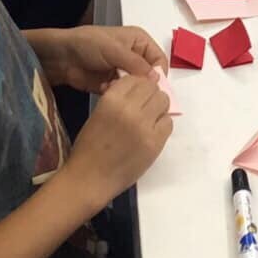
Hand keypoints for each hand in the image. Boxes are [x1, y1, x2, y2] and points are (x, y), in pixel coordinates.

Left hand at [36, 25, 166, 93]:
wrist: (61, 57)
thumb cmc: (88, 44)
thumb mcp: (114, 49)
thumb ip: (136, 64)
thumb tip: (156, 79)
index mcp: (139, 41)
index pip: (159, 59)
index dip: (158, 73)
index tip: (152, 86)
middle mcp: (134, 56)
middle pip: (150, 75)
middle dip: (142, 84)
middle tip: (132, 90)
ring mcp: (123, 72)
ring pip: (137, 87)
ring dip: (128, 89)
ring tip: (114, 87)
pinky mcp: (113, 85)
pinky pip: (124, 94)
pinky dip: (117, 94)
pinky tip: (105, 89)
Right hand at [64, 73, 171, 204]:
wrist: (90, 178)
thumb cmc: (89, 147)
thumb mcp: (98, 112)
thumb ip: (117, 97)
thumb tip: (137, 87)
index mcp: (112, 100)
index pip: (136, 78)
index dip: (137, 84)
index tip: (136, 93)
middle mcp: (130, 109)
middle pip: (152, 87)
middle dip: (149, 94)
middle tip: (143, 106)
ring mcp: (144, 126)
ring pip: (163, 101)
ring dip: (158, 106)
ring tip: (148, 118)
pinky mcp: (155, 143)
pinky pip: (168, 123)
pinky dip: (162, 124)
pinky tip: (151, 131)